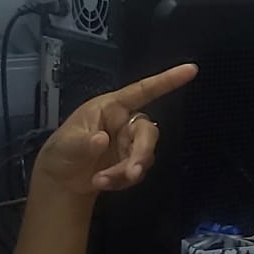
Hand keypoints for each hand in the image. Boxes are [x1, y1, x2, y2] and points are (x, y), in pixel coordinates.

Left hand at [32, 64, 197, 196]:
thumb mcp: (66, 145)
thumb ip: (83, 143)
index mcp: (111, 107)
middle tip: (131, 173)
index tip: (191, 69)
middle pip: (148, 131)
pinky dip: (123, 181)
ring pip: (145, 154)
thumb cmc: (62, 151)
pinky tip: (103, 184)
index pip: (142, 91)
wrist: (62, 181)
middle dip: (142, 152)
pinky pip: (139, 171)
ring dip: (127, 171)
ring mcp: (130, 144)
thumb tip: (101, 139)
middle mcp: (125, 122)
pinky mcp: (131, 163)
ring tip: (101, 181)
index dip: (166, 80)